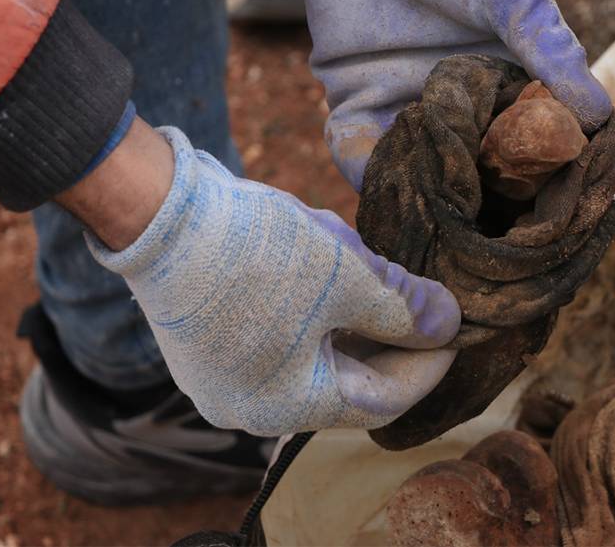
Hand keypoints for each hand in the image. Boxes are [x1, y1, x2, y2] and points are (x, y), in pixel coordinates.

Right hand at [83, 126, 459, 435]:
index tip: (457, 329)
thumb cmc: (255, 251)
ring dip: (354, 320)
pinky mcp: (210, 344)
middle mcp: (251, 406)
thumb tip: (449, 325)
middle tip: (423, 302)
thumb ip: (404, 309)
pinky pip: (283, 338)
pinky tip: (333, 269)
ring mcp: (224, 377)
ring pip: (315, 356)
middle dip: (391, 338)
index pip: (382, 400)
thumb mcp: (347, 278)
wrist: (157, 208)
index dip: (428, 364)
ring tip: (377, 275)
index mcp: (287, 407)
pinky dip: (318, 311)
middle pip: (347, 381)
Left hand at [296, 0, 611, 190]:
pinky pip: (358, 151)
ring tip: (432, 220)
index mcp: (511, 83)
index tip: (552, 215)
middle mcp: (464, 107)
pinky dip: (365, 168)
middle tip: (487, 239)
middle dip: (481, 206)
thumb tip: (598, 117)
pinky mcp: (357, 104)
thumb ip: (548, 47)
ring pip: (420, 172)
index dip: (544, 180)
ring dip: (422, 196)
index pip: (534, 142)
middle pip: (478, 173)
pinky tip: (380, 175)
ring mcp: (411, 110)